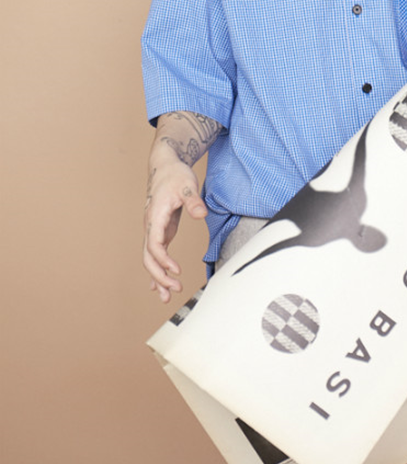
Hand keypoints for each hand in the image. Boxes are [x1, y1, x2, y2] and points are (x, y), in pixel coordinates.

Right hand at [143, 160, 206, 303]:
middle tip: (175, 289)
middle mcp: (150, 225)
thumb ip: (193, 200)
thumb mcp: (187, 184)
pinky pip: (157, 253)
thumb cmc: (175, 175)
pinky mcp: (161, 230)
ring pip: (150, 258)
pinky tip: (161, 284)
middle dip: (159, 275)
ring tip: (167, 297)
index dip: (163, 260)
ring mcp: (154, 229)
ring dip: (157, 278)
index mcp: (155, 216)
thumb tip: (201, 213)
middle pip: (148, 257)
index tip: (177, 271)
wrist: (165, 166)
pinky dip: (159, 269)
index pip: (154, 244)